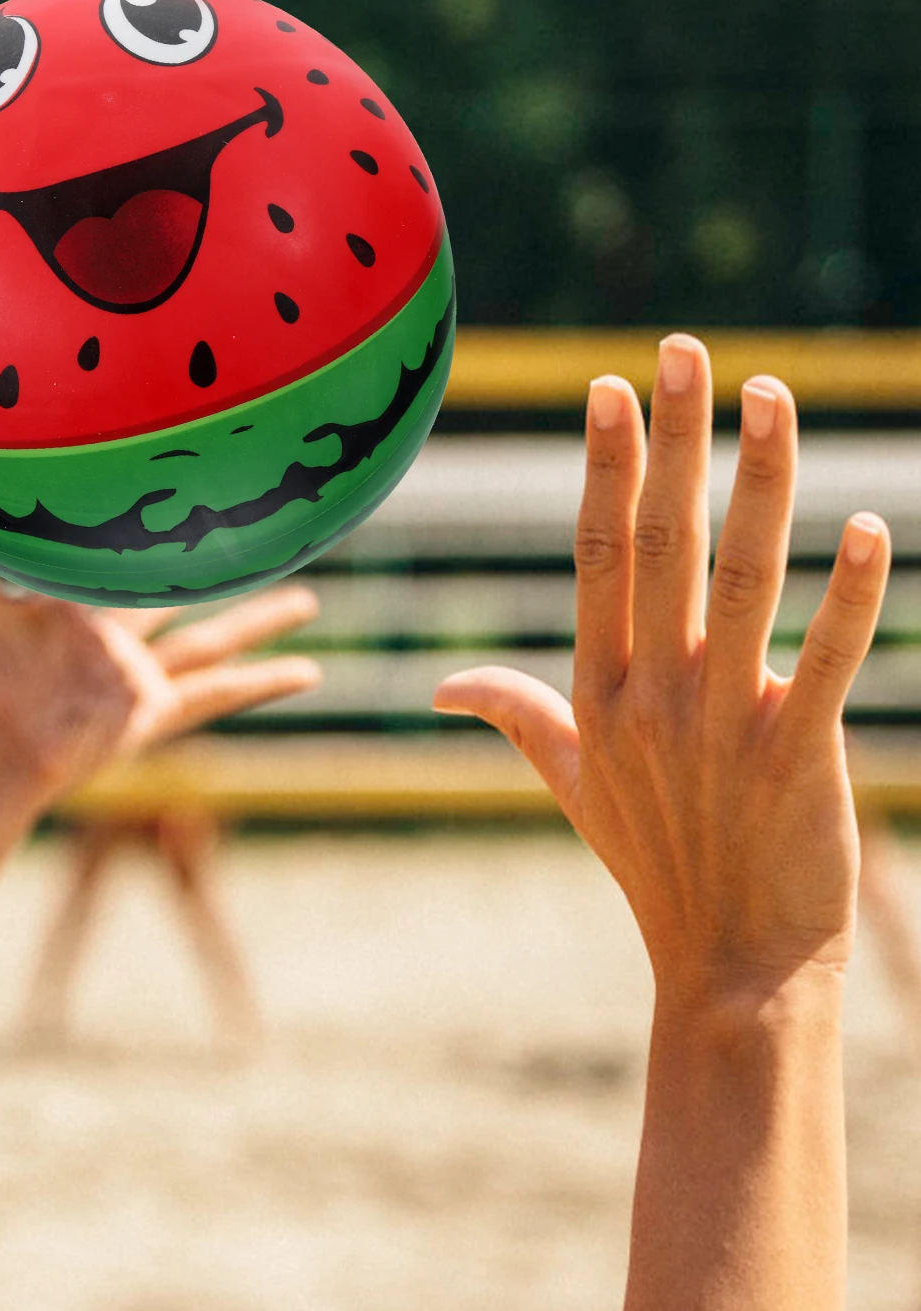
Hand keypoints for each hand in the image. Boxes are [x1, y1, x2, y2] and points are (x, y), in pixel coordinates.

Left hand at [0, 537, 322, 798]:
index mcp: (78, 605)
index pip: (120, 556)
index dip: (144, 527)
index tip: (182, 492)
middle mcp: (116, 638)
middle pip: (181, 590)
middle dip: (217, 568)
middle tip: (262, 535)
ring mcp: (138, 677)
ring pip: (214, 637)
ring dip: (260, 619)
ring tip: (309, 601)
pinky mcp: (152, 712)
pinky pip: (220, 692)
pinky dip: (264, 682)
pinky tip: (310, 674)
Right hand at [433, 335, 890, 1006]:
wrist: (730, 962)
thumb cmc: (652, 862)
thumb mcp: (571, 783)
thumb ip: (513, 714)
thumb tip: (446, 686)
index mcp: (595, 694)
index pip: (596, 559)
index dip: (605, 470)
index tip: (611, 390)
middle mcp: (649, 698)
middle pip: (661, 547)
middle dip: (672, 442)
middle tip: (683, 348)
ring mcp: (720, 726)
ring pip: (741, 583)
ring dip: (758, 484)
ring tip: (772, 395)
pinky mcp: (796, 757)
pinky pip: (826, 662)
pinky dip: (849, 596)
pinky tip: (865, 525)